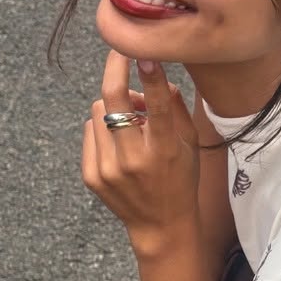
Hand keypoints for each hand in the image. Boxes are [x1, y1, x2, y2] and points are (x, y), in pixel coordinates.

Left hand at [82, 51, 200, 253]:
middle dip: (114, 70)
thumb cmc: (181, 179)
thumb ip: (174, 107)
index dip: (150, 77)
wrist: (161, 226)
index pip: (157, 107)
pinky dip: (102, 129)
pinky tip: (118, 143)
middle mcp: (134, 160)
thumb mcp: (190, 144)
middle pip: (112, 100)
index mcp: (164, 151)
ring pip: (98, 111)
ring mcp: (109, 169)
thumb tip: (154, 75)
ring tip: (131, 124)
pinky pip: (89, 131)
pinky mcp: (92, 176)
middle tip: (121, 54)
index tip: (145, 54)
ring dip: (113, 108)